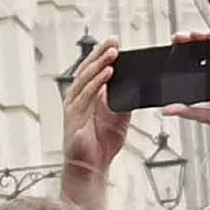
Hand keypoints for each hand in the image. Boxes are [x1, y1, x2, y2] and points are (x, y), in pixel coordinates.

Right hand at [60, 38, 130, 197]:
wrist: (92, 168)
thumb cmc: (102, 144)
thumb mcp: (119, 117)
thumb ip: (123, 100)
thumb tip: (136, 84)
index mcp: (86, 96)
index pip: (93, 70)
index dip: (102, 55)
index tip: (115, 42)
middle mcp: (77, 99)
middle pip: (87, 70)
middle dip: (100, 55)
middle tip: (114, 42)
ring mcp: (73, 108)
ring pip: (85, 80)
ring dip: (100, 65)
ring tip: (112, 54)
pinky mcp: (74, 118)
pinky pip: (86, 96)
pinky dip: (97, 84)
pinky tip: (107, 75)